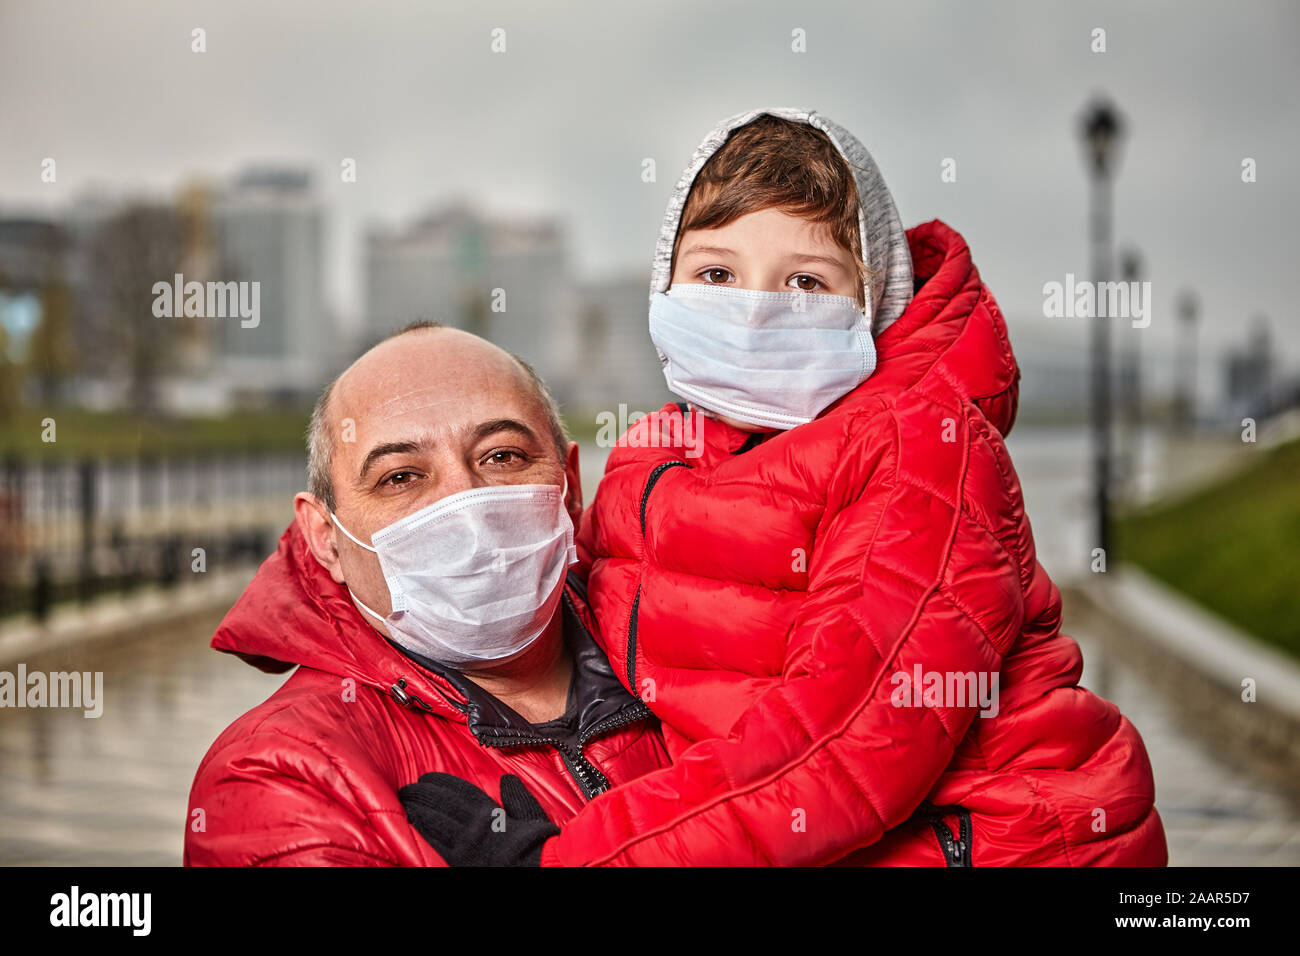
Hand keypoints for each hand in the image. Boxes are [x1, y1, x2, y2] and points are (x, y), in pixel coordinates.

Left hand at [399, 772, 558, 866]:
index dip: (441, 783)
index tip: (427, 778)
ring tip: (405, 804)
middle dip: (422, 794)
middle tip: (407, 789)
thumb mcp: (532, 815)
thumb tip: (508, 780)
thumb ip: (517, 797)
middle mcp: (475, 824)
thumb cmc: (537, 845)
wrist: (540, 868)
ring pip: (435, 822)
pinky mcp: (460, 861)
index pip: (460, 791)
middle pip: (442, 804)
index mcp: (491, 811)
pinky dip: (423, 833)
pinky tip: (413, 827)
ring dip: (418, 811)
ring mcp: (466, 844)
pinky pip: (436, 845)